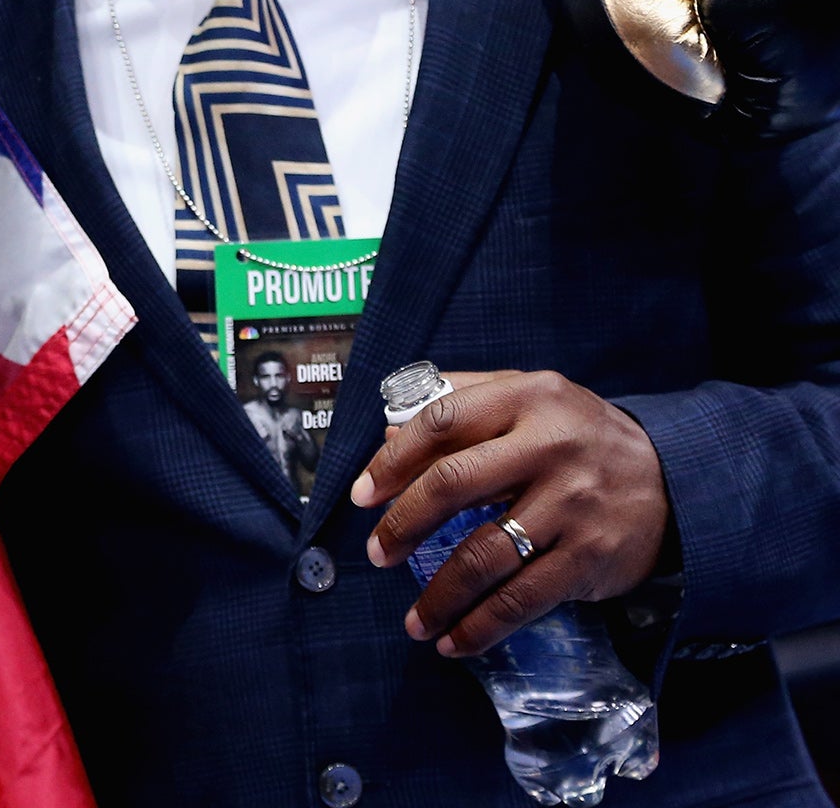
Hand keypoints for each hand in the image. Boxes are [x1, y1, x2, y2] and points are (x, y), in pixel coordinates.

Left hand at [350, 370, 668, 656]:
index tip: (363, 495)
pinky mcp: (591, 556)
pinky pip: (523, 598)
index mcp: (525, 398)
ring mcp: (572, 504)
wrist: (676, 477)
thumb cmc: (578, 435)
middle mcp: (549, 446)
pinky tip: (454, 641)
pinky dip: (482, 626)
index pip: (440, 423)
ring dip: (438, 594)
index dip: (392, 462)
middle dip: (402, 525)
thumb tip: (390, 433)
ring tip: (413, 620)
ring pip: (484, 553)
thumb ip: (462, 401)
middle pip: (453, 485)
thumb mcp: (528, 397)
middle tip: (377, 553)